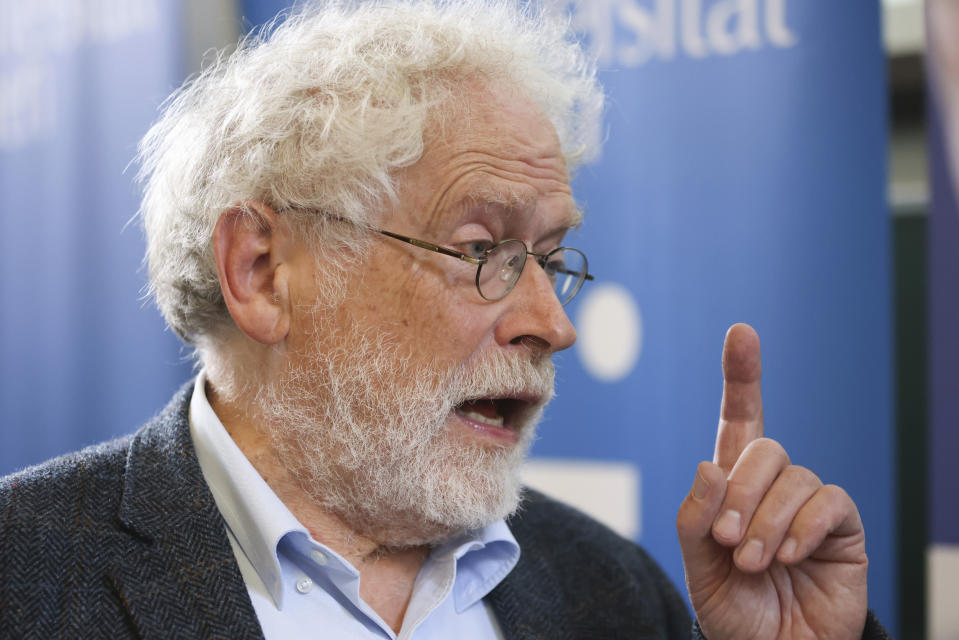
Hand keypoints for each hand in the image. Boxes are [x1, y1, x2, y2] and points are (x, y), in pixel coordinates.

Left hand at [676, 324, 867, 638]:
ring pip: (793, 477)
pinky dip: (802, 527)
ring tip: (753, 562)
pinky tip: (789, 557)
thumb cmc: (734, 610)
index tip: (742, 332)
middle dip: (740, 492)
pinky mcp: (841, 528)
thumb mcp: (699, 567)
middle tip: (727, 541)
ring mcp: (809, 505)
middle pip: (762, 448)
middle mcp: (773, 487)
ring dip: (766, 520)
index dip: (743, 376)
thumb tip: (709, 465)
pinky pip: (828, 503)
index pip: (740, 420)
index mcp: (733, 487)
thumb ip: (695, 518)